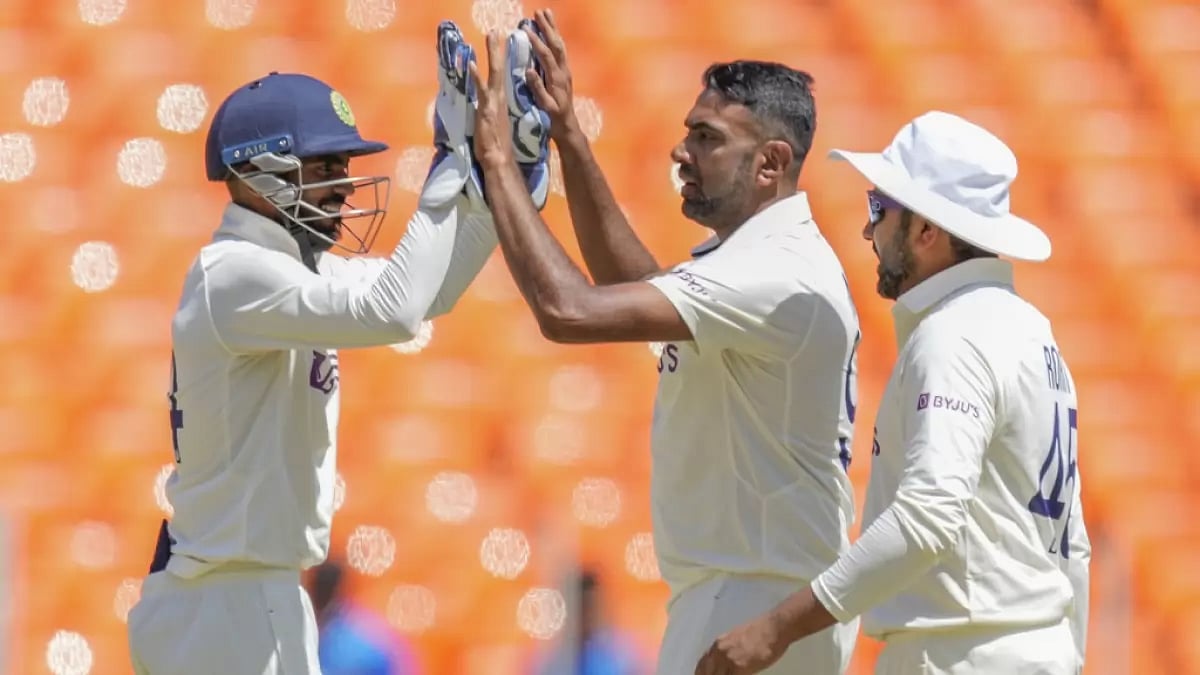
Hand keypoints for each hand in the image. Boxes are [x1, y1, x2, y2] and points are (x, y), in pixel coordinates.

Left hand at [468, 31, 513, 167]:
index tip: (499, 44)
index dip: (499, 60)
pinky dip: (475, 76)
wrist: (499, 159)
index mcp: (502, 101)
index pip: (501, 76)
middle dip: (497, 50)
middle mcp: (499, 98)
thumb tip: (487, 106)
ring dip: (492, 54)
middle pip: (499, 69)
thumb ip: (491, 112)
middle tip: (495, 32)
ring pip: (494, 73)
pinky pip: (481, 89)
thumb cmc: (497, 146)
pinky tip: (470, 64)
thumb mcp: (495, 124)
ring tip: (491, 35)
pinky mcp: (487, 109)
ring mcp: (494, 103)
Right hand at [524, 9, 579, 139]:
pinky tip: (550, 31)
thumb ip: (537, 89)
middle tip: (538, 12)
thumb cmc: (554, 119)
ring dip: (553, 28)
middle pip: (556, 45)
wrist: (567, 126)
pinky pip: (560, 51)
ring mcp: (565, 71)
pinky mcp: (564, 73)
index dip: (537, 42)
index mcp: (557, 79)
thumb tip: (529, 70)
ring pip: (559, 45)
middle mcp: (563, 72)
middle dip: (547, 27)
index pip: (546, 56)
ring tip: (546, 14)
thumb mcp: (545, 107)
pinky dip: (555, 37)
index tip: (526, 30)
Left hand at [694, 614, 789, 674]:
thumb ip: (728, 649)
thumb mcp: (737, 638)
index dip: (700, 673)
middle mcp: (719, 651)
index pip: (702, 663)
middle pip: (706, 672)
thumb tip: (725, 662)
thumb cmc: (760, 632)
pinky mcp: (738, 667)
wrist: (773, 628)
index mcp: (718, 644)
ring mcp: (728, 659)